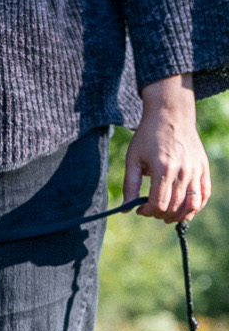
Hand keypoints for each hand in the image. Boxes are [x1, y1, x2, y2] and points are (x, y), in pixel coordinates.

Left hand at [124, 75, 208, 223]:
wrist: (171, 115)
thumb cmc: (148, 136)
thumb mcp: (133, 159)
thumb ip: (130, 185)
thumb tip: (125, 209)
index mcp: (163, 169)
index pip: (159, 203)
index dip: (148, 212)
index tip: (139, 209)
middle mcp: (183, 171)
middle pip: (175, 206)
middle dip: (160, 214)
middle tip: (150, 211)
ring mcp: (196, 170)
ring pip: (192, 204)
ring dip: (178, 215)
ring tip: (166, 215)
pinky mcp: (204, 167)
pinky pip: (205, 194)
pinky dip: (196, 206)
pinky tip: (184, 209)